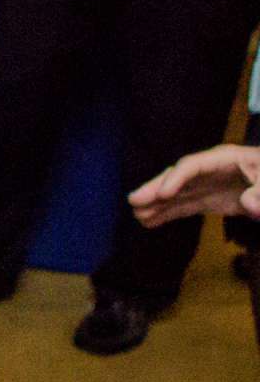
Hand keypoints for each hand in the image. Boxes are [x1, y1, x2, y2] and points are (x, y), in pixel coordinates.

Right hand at [129, 144, 259, 227]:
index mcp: (223, 159)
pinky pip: (184, 207)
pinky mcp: (208, 201)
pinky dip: (167, 215)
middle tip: (134, 201)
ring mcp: (206, 186)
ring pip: (176, 194)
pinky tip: (150, 222)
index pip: (193, 165)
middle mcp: (208, 171)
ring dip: (156, 205)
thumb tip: (247, 202)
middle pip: (177, 178)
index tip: (162, 194)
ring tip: (137, 215)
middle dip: (155, 189)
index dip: (176, 178)